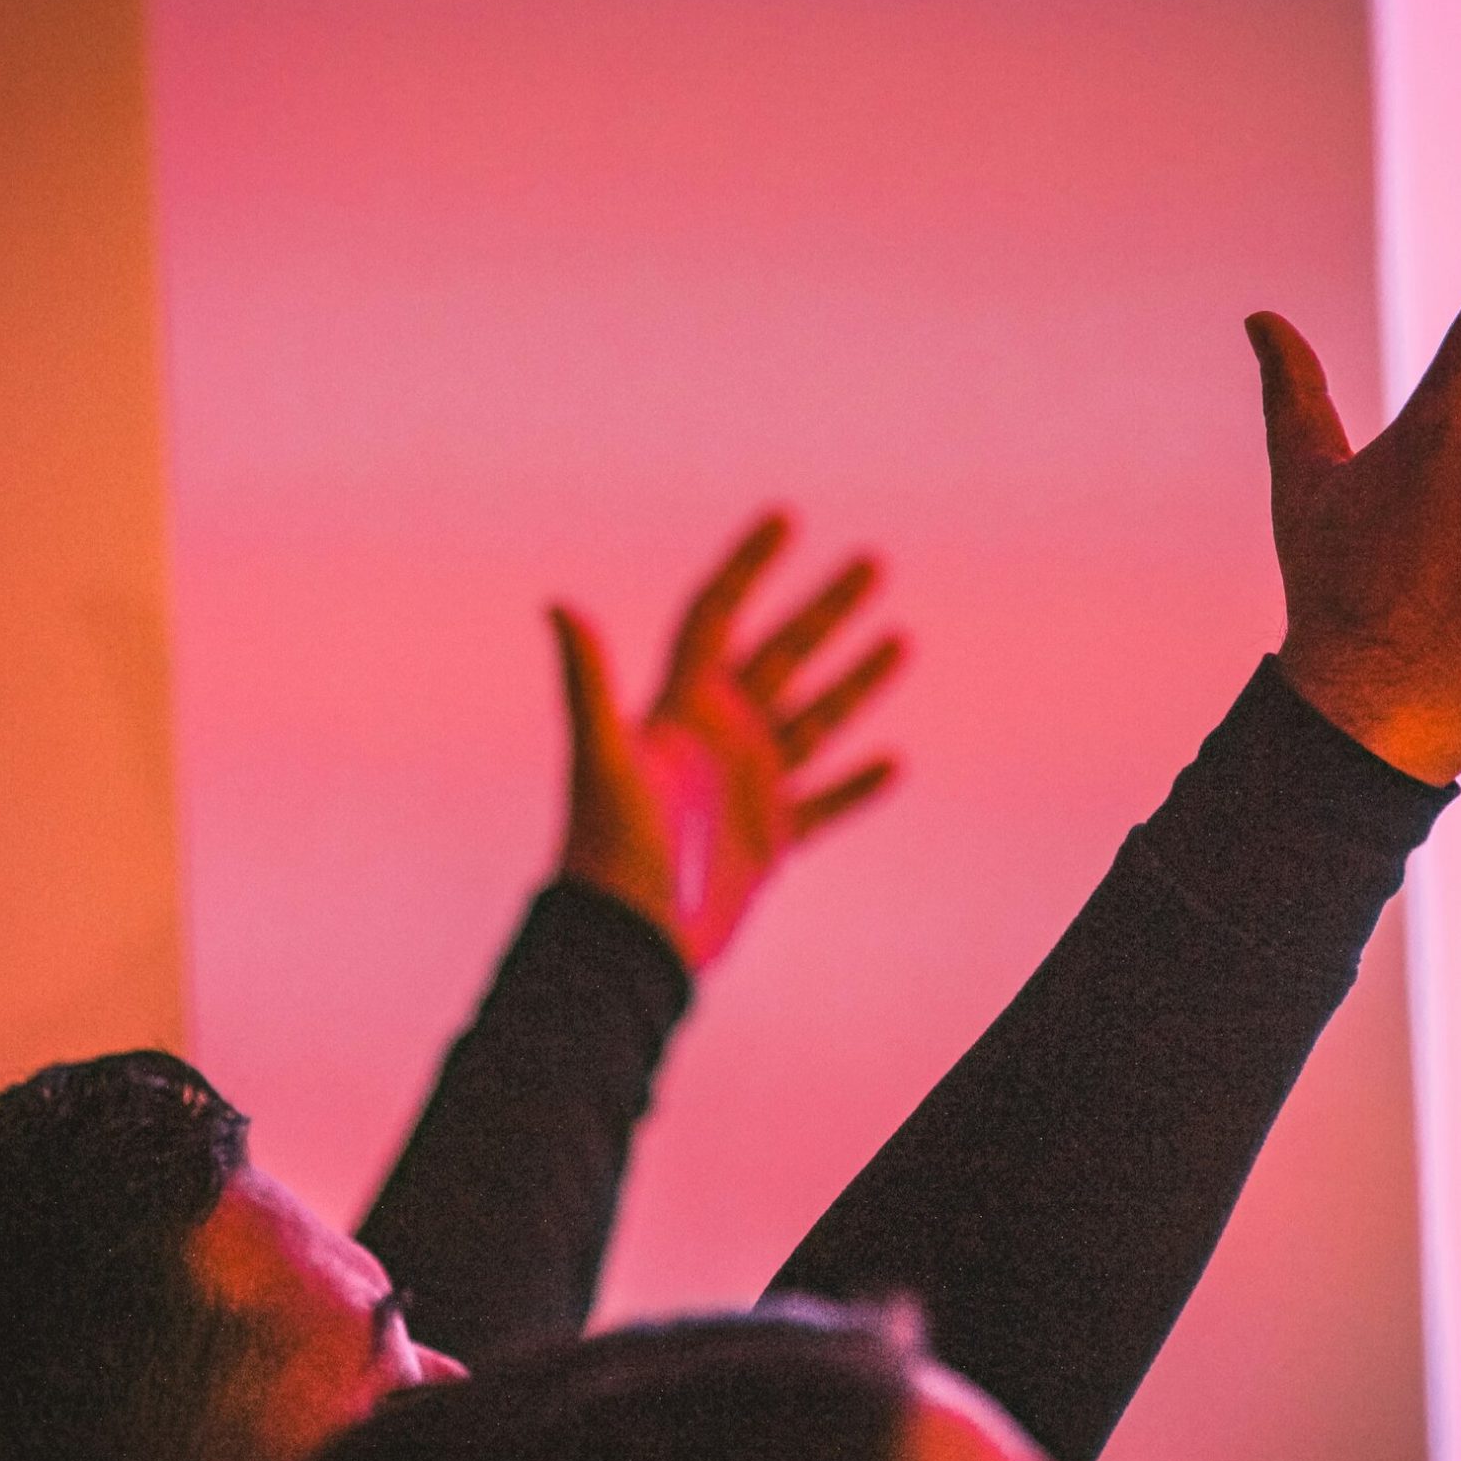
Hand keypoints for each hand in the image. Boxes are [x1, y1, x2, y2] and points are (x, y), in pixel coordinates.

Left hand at [549, 513, 904, 970]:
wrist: (628, 943)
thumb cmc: (608, 850)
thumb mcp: (602, 757)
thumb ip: (588, 679)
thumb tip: (557, 602)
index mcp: (680, 707)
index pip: (718, 614)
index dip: (749, 564)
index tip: (787, 517)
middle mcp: (716, 737)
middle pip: (782, 655)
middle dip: (826, 609)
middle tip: (874, 560)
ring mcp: (746, 787)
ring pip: (814, 721)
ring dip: (856, 682)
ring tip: (902, 637)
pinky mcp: (769, 840)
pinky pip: (823, 804)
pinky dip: (857, 785)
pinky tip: (893, 760)